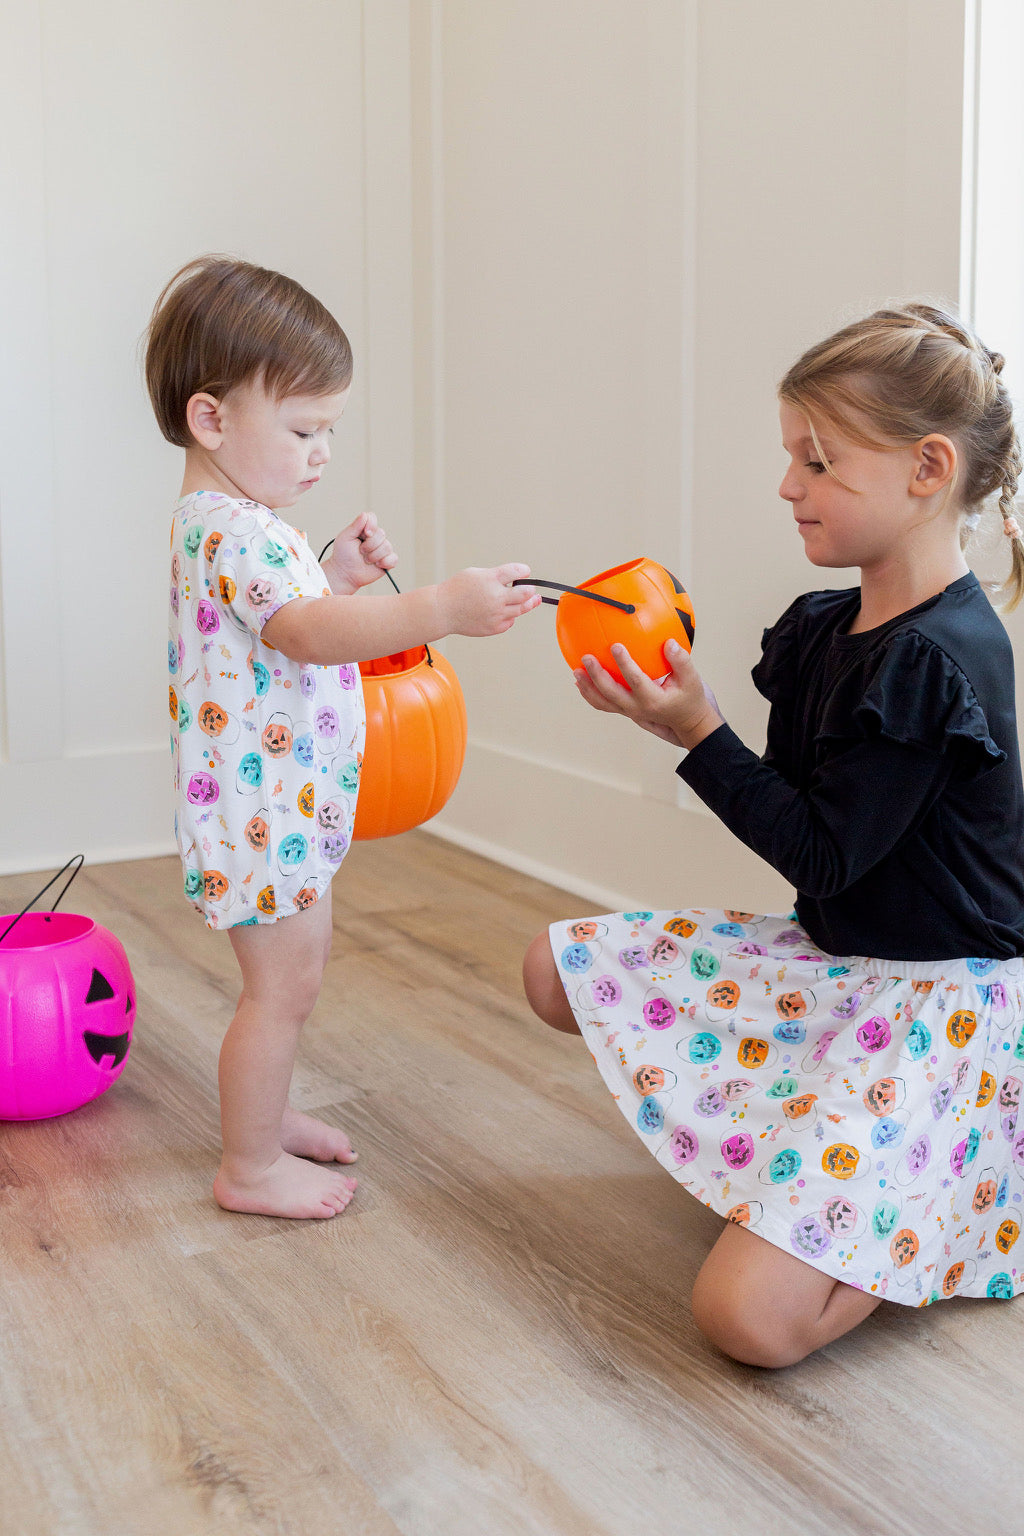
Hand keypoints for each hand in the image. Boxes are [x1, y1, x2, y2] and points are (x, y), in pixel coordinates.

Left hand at [321, 513, 396, 594]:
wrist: (345, 574)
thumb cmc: (343, 555)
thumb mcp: (345, 538)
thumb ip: (355, 525)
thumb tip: (364, 514)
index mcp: (365, 529)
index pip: (372, 518)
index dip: (371, 525)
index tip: (365, 534)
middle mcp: (375, 538)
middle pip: (381, 534)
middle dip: (369, 545)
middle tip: (360, 552)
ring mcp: (382, 549)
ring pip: (387, 546)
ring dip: (374, 556)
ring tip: (366, 560)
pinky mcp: (387, 561)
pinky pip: (394, 558)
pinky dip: (385, 562)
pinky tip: (376, 565)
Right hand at [438, 564, 540, 635]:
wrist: (443, 610)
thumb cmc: (457, 590)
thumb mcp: (475, 573)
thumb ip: (496, 575)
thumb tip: (515, 580)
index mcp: (490, 579)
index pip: (516, 571)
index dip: (524, 571)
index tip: (525, 572)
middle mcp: (496, 597)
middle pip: (526, 593)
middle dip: (530, 590)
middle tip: (531, 589)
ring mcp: (496, 614)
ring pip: (521, 609)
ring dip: (527, 603)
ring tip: (533, 600)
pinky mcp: (494, 627)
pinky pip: (510, 622)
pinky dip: (510, 616)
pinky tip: (506, 611)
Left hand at [573, 639, 723, 750]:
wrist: (688, 722)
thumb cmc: (691, 698)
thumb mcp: (693, 679)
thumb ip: (681, 661)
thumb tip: (668, 642)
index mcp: (653, 699)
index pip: (635, 680)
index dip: (624, 663)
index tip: (615, 645)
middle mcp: (637, 708)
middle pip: (611, 693)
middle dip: (596, 676)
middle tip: (586, 658)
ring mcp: (629, 711)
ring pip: (603, 702)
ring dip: (588, 688)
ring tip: (576, 672)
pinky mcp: (626, 710)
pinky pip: (604, 704)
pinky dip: (590, 694)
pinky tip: (581, 681)